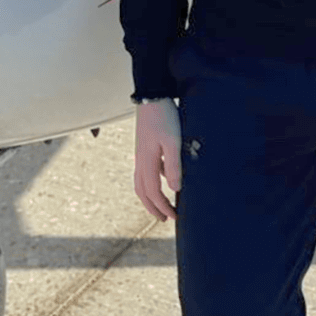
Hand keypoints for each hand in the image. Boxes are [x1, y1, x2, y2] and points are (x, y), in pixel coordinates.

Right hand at [132, 99, 182, 220]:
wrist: (151, 96)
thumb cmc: (164, 117)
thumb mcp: (173, 141)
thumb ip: (173, 165)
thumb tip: (175, 189)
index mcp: (147, 161)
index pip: (153, 192)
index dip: (163, 207)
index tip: (174, 217)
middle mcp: (140, 160)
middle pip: (142, 191)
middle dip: (153, 207)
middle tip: (165, 218)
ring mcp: (140, 154)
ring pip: (141, 182)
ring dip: (150, 197)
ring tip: (161, 204)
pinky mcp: (144, 147)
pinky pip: (145, 171)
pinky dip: (152, 181)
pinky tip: (165, 178)